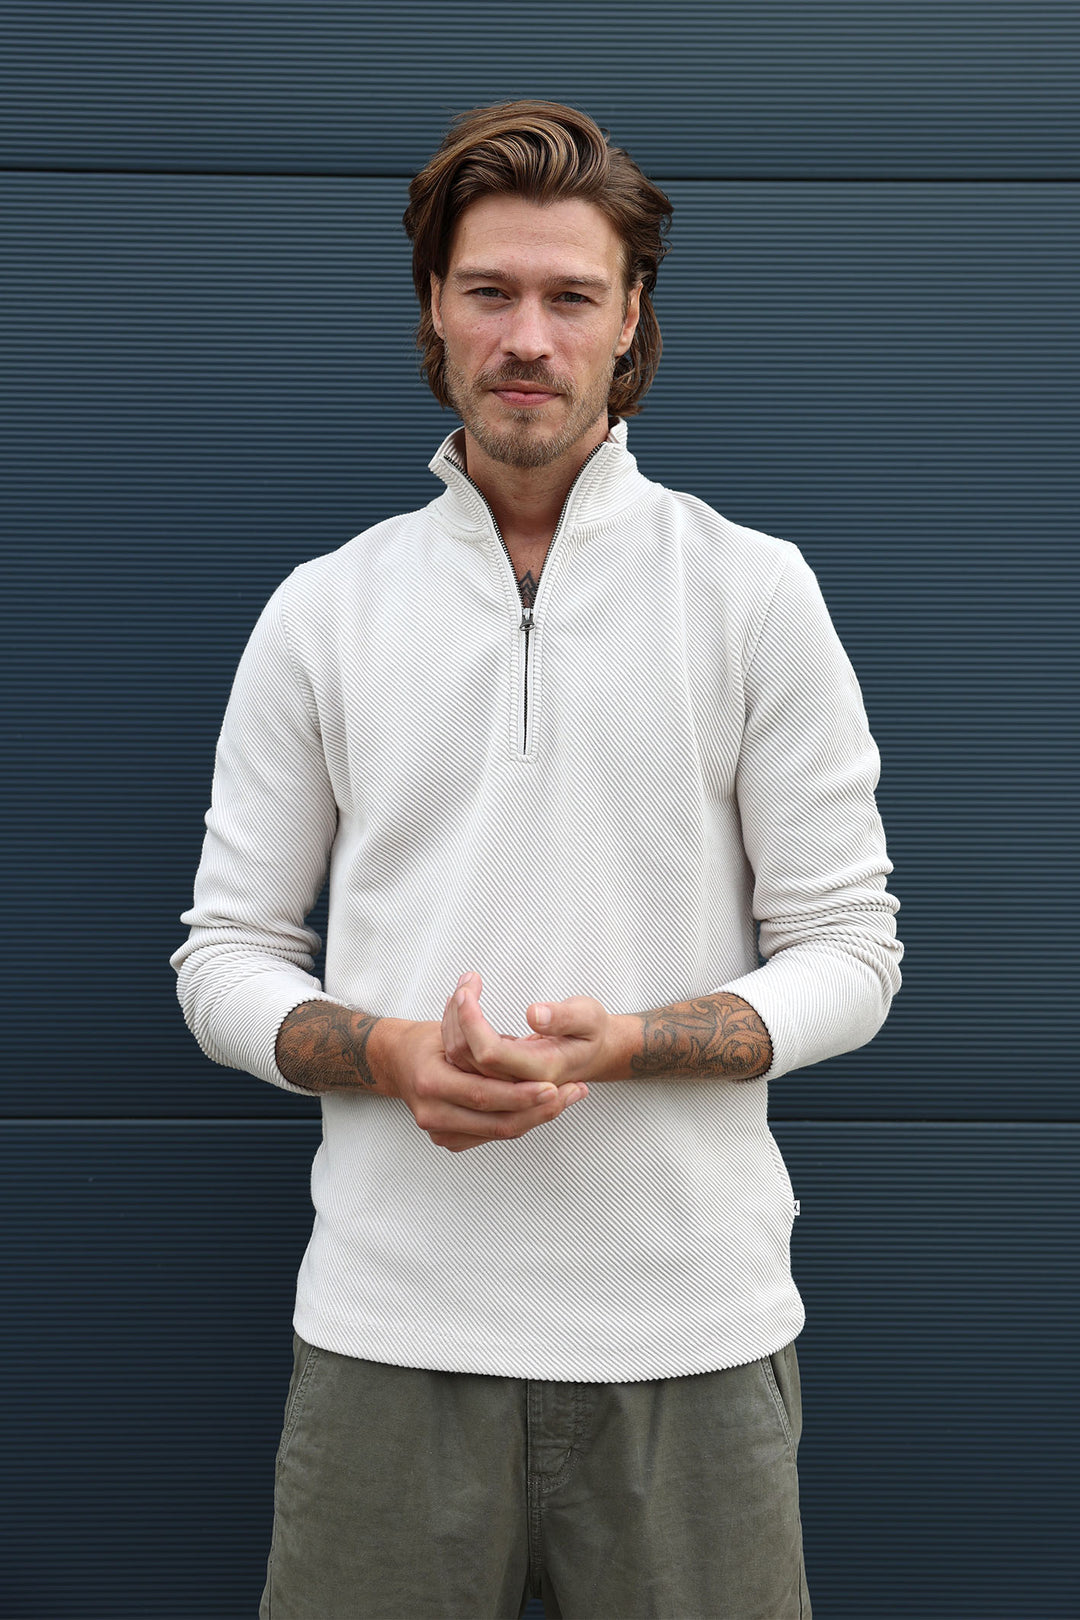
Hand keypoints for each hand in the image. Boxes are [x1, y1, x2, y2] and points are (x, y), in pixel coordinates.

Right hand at [378, 1013, 586, 1153]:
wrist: (395, 1064)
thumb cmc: (425, 1041)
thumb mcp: (446, 1025)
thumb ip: (472, 1021)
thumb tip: (493, 992)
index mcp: (431, 1082)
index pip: (484, 1094)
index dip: (521, 1094)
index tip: (553, 1085)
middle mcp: (433, 1112)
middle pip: (497, 1121)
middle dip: (539, 1110)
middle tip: (571, 1094)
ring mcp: (439, 1130)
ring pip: (499, 1132)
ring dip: (537, 1117)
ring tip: (568, 1098)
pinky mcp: (448, 1138)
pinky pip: (491, 1135)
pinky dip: (519, 1121)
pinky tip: (544, 1108)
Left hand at [442, 972, 633, 1087]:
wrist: (594, 1054)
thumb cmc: (591, 1033)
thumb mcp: (589, 1016)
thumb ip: (565, 1016)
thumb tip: (536, 1014)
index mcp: (542, 1069)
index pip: (490, 1053)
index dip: (471, 1021)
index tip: (468, 990)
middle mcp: (519, 1083)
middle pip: (467, 1057)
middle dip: (458, 1014)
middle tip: (466, 982)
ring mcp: (505, 1084)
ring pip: (459, 1060)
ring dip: (453, 1020)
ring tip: (463, 987)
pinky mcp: (495, 1078)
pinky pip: (463, 1060)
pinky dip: (456, 1030)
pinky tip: (460, 1007)